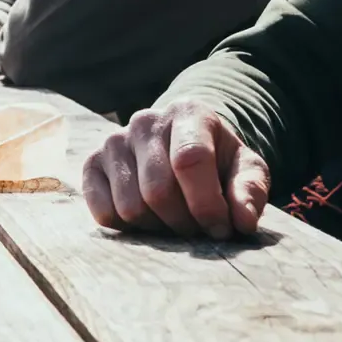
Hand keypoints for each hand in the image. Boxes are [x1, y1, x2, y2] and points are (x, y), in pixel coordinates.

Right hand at [80, 102, 269, 240]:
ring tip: (174, 221)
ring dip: (158, 228)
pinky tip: (148, 219)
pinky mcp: (92, 163)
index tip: (221, 230)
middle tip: (198, 228)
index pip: (189, 160)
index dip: (207, 204)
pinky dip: (128, 228)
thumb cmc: (218, 161)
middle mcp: (144, 121)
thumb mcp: (245, 169)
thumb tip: (242, 221)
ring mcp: (113, 141)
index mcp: (187, 112)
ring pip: (130, 207)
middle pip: (158, 191)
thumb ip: (249, 191)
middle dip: (184, 223)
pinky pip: (103, 212)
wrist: (181, 145)